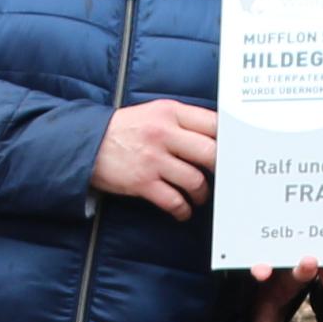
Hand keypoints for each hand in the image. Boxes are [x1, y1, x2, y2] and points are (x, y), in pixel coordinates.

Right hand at [93, 99, 219, 216]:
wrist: (86, 142)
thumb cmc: (127, 128)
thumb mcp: (155, 112)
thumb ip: (184, 121)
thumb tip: (219, 138)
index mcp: (170, 112)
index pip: (214, 124)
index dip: (231, 140)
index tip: (236, 152)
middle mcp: (164, 133)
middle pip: (211, 153)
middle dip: (222, 170)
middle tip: (224, 178)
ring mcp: (153, 159)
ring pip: (195, 180)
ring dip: (202, 194)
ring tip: (199, 196)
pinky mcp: (142, 182)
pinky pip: (174, 201)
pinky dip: (183, 210)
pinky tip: (183, 210)